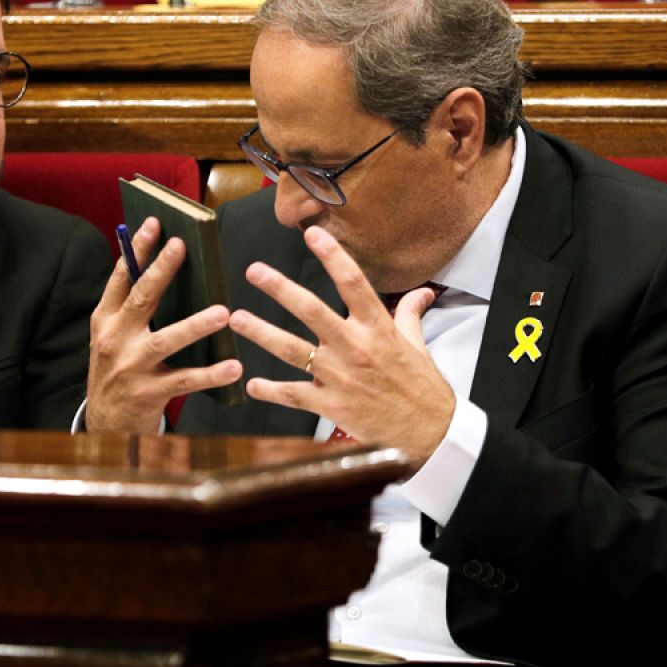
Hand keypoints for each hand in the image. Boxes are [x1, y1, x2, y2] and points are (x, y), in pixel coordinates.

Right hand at [86, 217, 242, 432]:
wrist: (105, 424)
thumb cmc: (118, 370)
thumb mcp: (113, 336)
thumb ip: (133, 307)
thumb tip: (166, 269)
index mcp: (105, 319)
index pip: (121, 278)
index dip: (137, 250)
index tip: (155, 224)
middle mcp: (114, 339)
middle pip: (141, 298)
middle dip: (161, 270)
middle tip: (181, 246)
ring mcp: (131, 367)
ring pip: (166, 340)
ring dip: (196, 325)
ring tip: (223, 313)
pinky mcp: (148, 393)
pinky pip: (185, 380)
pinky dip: (211, 373)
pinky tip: (233, 367)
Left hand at [229, 225, 454, 468]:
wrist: (428, 432)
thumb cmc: (422, 387)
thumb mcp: (418, 344)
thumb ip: (410, 314)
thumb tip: (422, 292)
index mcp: (378, 328)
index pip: (353, 283)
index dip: (332, 256)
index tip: (311, 235)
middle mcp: (356, 348)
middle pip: (312, 311)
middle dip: (280, 289)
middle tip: (255, 272)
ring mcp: (341, 377)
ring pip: (293, 350)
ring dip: (262, 333)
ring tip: (237, 319)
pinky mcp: (331, 405)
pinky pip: (294, 395)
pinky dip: (271, 390)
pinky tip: (252, 384)